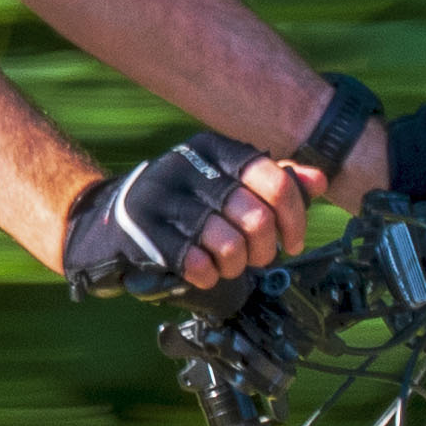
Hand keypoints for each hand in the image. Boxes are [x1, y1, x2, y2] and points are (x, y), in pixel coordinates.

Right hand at [63, 133, 321, 298]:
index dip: (294, 217)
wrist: (107, 220)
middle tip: (255, 258)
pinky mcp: (144, 233)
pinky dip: (208, 276)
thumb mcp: (224, 181)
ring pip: (228, 245)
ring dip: (235, 266)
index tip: (293, 240)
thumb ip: (272, 181)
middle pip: (255, 218)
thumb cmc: (179, 204)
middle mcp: (188, 168)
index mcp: (213, 149)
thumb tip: (317, 180)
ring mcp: (163, 199)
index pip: (274, 179)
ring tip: (228, 265)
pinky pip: (196, 263)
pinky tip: (203, 272)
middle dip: (263, 250)